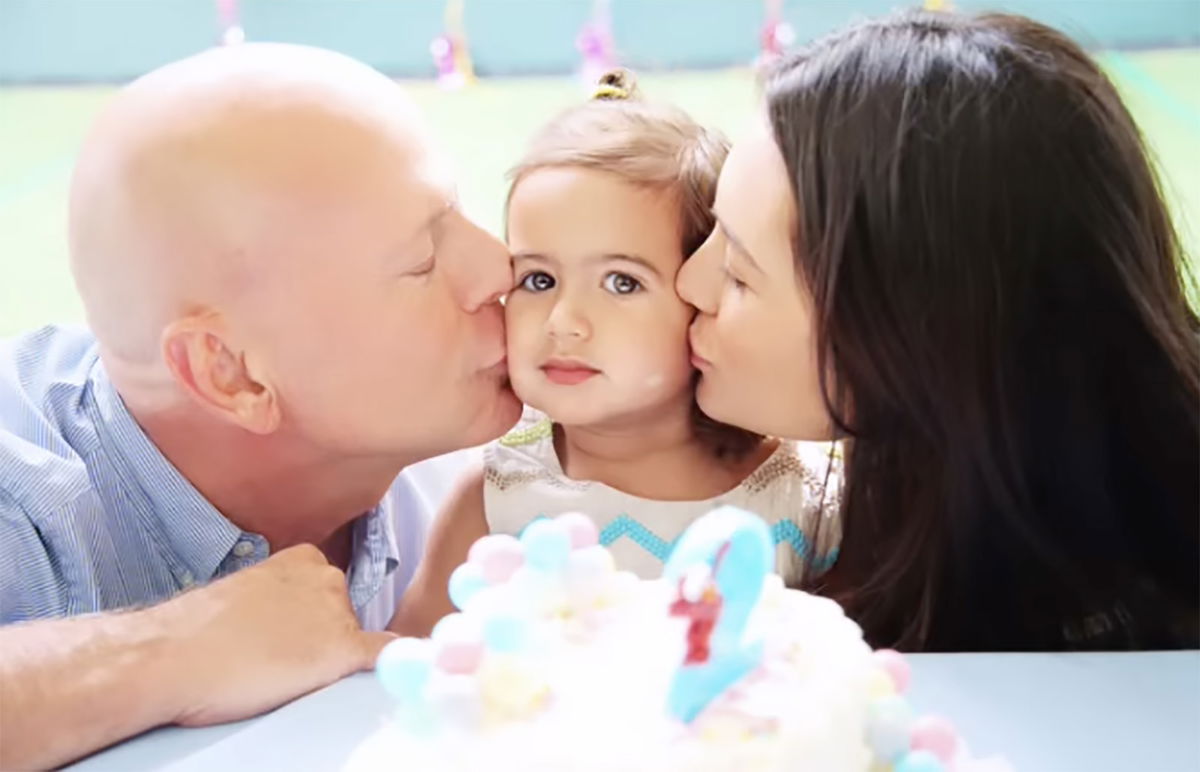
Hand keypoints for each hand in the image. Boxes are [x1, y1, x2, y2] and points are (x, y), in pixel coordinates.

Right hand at [157, 544, 394, 725]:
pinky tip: (393, 671)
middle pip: (343, 613)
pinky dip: (390, 662)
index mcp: (303, 559)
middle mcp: (329, 579)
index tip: (286, 632)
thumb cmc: (196, 631)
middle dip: (321, 635)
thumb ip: (274, 597)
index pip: (326, 588)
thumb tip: (282, 621)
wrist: (173, 654)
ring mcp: (339, 614)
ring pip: (352, 639)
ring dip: (330, 657)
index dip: (308, 616)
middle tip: (278, 658)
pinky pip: (383, 654)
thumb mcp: (244, 595)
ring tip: (281, 673)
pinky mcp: (343, 650)